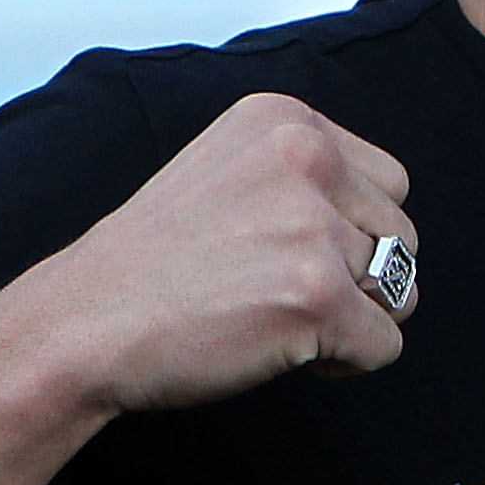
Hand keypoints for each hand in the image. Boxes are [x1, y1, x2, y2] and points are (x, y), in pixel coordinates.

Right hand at [12, 93, 414, 417]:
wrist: (81, 323)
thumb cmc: (152, 265)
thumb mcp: (228, 173)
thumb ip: (303, 176)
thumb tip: (384, 221)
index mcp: (286, 120)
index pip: (390, 183)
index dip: (351, 233)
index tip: (285, 254)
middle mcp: (307, 158)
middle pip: (403, 237)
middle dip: (359, 280)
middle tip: (275, 293)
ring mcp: (313, 226)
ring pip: (401, 294)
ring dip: (351, 321)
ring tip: (274, 318)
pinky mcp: (318, 296)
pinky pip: (385, 345)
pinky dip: (344, 363)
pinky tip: (280, 349)